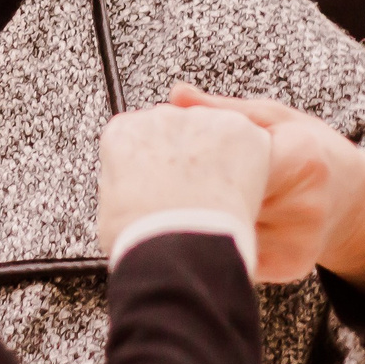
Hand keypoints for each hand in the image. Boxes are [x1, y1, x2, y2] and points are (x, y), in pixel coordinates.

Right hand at [96, 104, 271, 260]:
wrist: (177, 245)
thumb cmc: (144, 235)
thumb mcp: (112, 209)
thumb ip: (123, 185)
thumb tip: (130, 190)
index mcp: (125, 133)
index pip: (145, 136)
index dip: (160, 162)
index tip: (167, 181)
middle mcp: (160, 117)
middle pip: (182, 131)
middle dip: (191, 158)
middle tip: (196, 193)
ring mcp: (199, 119)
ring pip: (216, 134)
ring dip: (221, 160)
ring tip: (218, 198)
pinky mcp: (237, 128)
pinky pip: (249, 143)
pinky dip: (252, 165)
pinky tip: (239, 192)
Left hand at [169, 85, 364, 294]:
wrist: (354, 198)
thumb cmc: (310, 150)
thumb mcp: (275, 118)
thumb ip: (224, 111)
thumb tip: (177, 94)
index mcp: (302, 161)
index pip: (236, 164)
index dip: (196, 162)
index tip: (165, 157)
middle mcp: (305, 207)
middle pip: (227, 200)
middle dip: (192, 192)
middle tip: (158, 184)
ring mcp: (298, 243)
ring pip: (226, 232)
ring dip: (199, 219)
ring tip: (181, 204)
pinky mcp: (289, 268)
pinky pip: (236, 253)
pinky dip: (215, 240)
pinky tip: (208, 226)